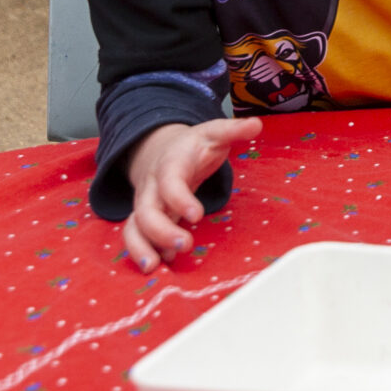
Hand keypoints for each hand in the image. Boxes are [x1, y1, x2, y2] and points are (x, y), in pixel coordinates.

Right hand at [122, 117, 259, 272]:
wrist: (162, 148)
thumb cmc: (193, 145)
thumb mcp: (213, 132)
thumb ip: (233, 130)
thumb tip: (257, 124)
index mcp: (170, 164)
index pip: (170, 182)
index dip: (179, 199)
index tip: (196, 216)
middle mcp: (153, 186)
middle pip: (146, 210)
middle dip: (160, 230)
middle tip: (184, 245)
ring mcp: (147, 205)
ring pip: (133, 226)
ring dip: (140, 247)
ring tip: (155, 266)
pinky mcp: (147, 219)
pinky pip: (137, 236)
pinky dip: (143, 251)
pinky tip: (162, 264)